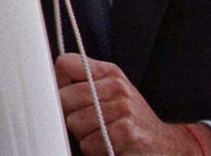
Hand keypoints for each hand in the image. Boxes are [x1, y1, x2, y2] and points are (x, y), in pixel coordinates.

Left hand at [56, 54, 210, 155]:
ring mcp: (121, 108)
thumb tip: (45, 87)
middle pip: (64, 98)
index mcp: (109, 72)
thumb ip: (84, 84)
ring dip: (84, 137)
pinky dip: (94, 151)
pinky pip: (88, 143)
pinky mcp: (125, 132)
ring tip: (102, 136)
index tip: (66, 98)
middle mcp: (116, 86)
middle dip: (70, 117)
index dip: (57, 84)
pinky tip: (109, 147)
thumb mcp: (111, 94)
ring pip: (74, 123)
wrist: (165, 145)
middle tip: (89, 124)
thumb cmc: (131, 122)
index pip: (65, 64)